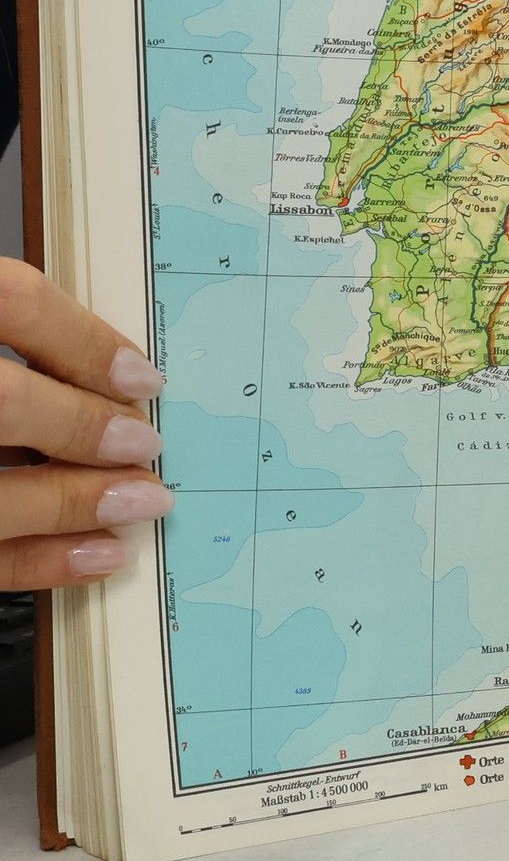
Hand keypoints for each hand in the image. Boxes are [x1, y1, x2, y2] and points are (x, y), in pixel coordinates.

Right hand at [0, 258, 170, 587]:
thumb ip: (8, 337)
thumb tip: (99, 371)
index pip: (9, 299)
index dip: (84, 339)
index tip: (140, 375)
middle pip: (3, 401)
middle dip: (84, 426)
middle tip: (143, 443)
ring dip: (75, 502)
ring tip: (139, 502)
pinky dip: (38, 561)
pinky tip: (93, 554)